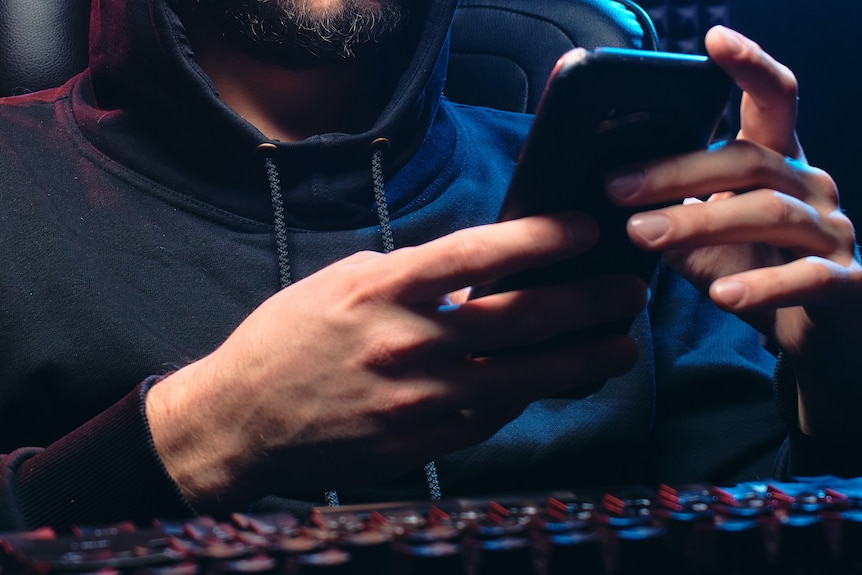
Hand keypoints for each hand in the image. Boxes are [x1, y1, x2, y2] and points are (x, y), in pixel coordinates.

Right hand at [145, 213, 646, 510]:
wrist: (243, 419)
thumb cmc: (288, 340)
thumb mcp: (344, 281)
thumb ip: (411, 274)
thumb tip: (477, 271)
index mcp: (385, 290)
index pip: (478, 255)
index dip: (540, 238)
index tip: (584, 230)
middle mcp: (409, 344)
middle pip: (521, 320)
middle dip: (588, 304)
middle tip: (629, 295)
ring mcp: (420, 400)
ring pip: (523, 379)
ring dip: (581, 362)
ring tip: (619, 348)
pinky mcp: (421, 443)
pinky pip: (491, 419)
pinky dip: (523, 399)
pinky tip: (546, 385)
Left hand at [606, 25, 861, 437]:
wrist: (818, 336)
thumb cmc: (756, 272)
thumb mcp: (707, 240)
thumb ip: (672, 213)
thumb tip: (609, 195)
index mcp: (778, 165)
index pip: (773, 102)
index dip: (750, 67)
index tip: (714, 39)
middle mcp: (811, 186)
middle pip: (749, 161)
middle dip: (677, 172)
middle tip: (615, 189)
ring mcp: (834, 232)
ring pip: (771, 212)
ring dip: (701, 222)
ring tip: (643, 236)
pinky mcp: (849, 281)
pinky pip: (808, 277)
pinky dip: (762, 284)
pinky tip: (722, 296)